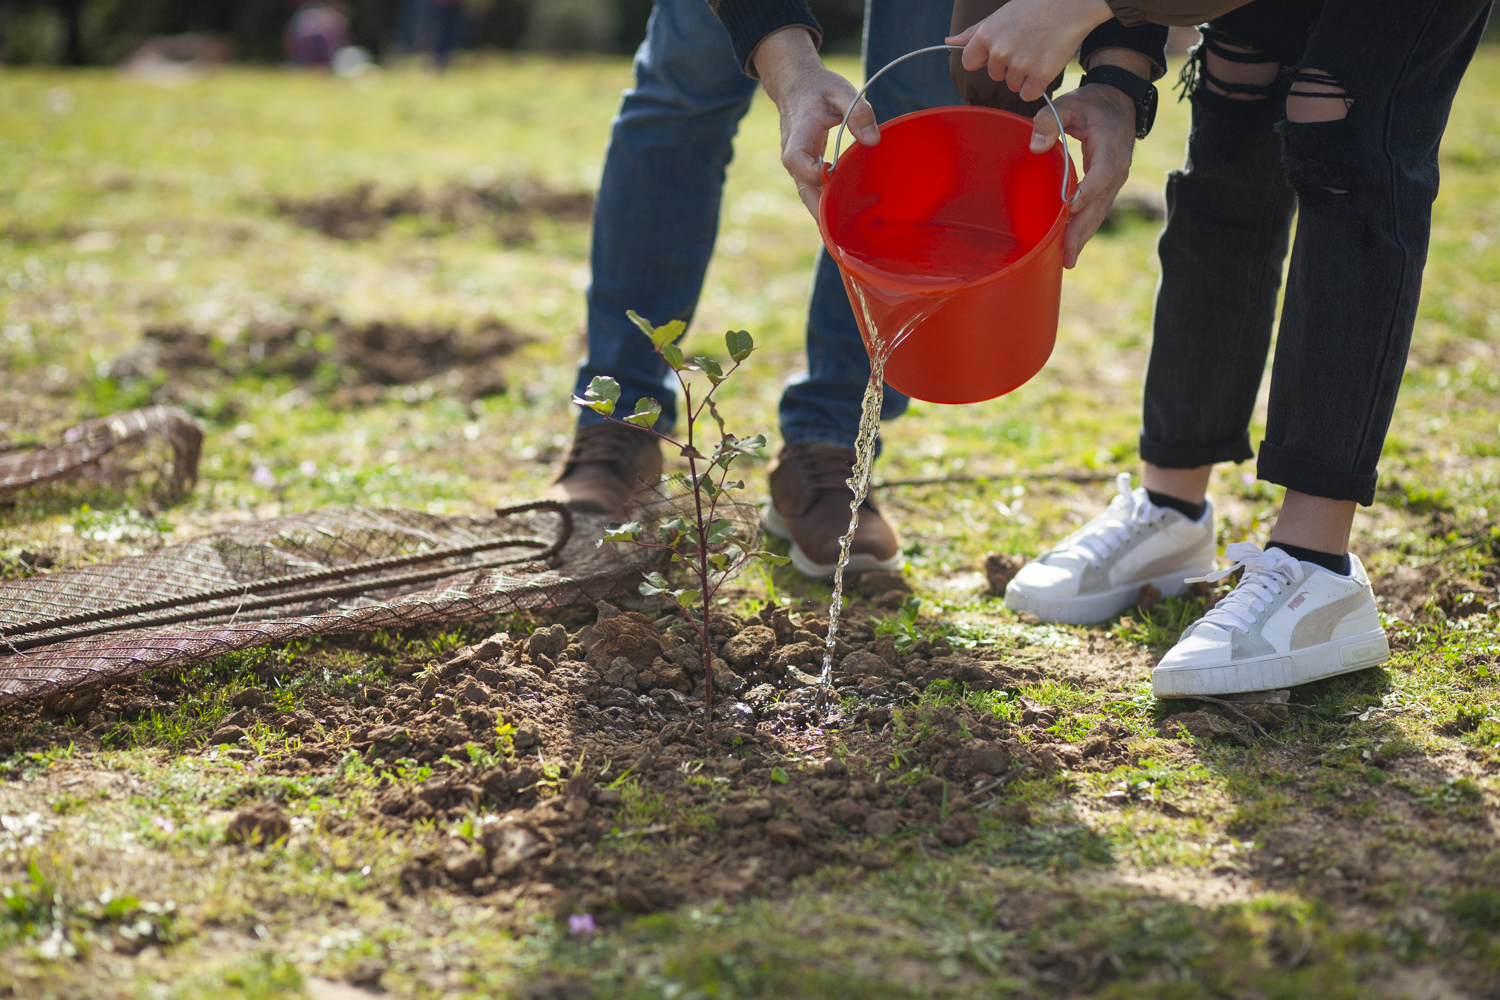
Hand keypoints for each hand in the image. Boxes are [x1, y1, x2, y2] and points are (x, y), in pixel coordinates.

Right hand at [752, 27, 877, 216]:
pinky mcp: (806, 171)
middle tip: (848, 229)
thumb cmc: (819, 88)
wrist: (796, 87)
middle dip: (823, 211)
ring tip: (857, 226)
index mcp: (799, 134)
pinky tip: (852, 213)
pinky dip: (830, 204)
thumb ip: (857, 111)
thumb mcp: (839, 90)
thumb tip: (873, 141)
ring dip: (829, 212)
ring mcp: (799, 166)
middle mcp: (794, 155)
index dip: (812, 173)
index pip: (796, 160)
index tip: (833, 175)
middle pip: (803, 189)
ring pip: (809, 196)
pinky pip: (816, 192)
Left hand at [946, 0, 1112, 102]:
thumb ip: (974, 32)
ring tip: (1039, 50)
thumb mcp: (1001, 14)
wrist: (1073, 5)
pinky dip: (1037, 85)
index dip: (984, 58)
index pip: (969, 62)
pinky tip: (1046, 64)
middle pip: (995, 75)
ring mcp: (1020, 66)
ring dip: (1024, 75)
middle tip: (1027, 44)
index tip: (1000, 50)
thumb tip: (949, 41)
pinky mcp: (1039, 77)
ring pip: (1012, 85)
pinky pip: (1029, 94)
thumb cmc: (1036, 7)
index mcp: (986, 35)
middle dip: (1008, 66)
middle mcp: (1000, 52)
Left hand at [1029, 82, 1136, 267]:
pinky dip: (1085, 228)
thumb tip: (1035, 147)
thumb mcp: (1071, 103)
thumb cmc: (1092, 104)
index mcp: (1110, 148)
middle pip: (1100, 204)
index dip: (1088, 192)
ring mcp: (1115, 180)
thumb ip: (1050, 120)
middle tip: (1067, 254)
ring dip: (1083, 236)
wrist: (1119, 102)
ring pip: (1099, 212)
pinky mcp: (1109, 187)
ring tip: (1068, 260)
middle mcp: (1117, 168)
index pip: (1101, 174)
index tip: (1071, 208)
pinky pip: (1098, 210)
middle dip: (1082, 230)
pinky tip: (1072, 246)